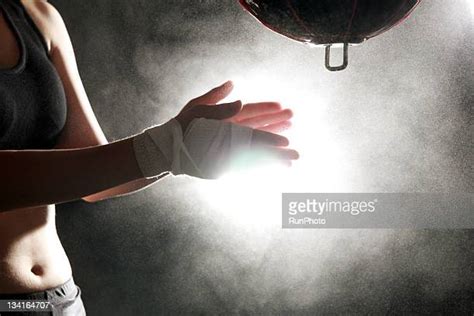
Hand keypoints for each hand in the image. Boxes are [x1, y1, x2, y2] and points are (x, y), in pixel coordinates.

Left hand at [174, 81, 298, 170]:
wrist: (171, 147)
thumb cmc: (183, 125)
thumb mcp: (197, 108)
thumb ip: (216, 100)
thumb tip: (233, 86)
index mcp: (228, 115)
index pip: (251, 111)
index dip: (266, 109)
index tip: (282, 108)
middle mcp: (234, 130)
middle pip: (259, 126)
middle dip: (276, 124)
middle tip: (293, 120)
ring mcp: (233, 145)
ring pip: (258, 144)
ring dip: (275, 146)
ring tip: (292, 148)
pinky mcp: (230, 159)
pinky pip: (250, 160)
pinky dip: (264, 162)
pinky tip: (277, 163)